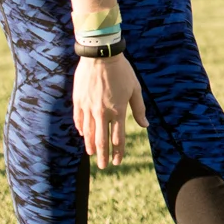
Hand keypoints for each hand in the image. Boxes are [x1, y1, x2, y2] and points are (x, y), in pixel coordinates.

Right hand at [72, 54, 146, 169]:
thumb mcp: (135, 90)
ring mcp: (88, 107)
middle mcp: (102, 112)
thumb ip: (139, 109)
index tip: (118, 161)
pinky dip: (81, 129)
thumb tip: (145, 125)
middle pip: (101, 140)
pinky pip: (79, 120)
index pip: (117, 138)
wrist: (101, 56)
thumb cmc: (122, 71)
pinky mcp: (78, 100)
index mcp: (117, 110)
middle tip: (104, 166)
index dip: (118, 152)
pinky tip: (83, 135)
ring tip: (92, 154)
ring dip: (90, 145)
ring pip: (88, 132)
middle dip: (103, 155)